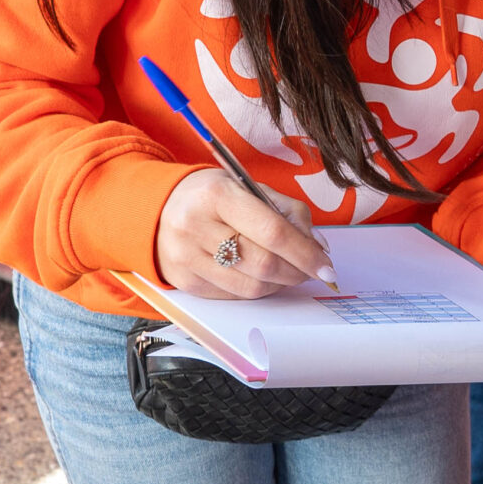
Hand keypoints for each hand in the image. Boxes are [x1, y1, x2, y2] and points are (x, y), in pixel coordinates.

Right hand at [153, 168, 334, 297]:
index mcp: (217, 195)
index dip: (306, 253)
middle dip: (297, 271)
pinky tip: (262, 275)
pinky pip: (234, 295)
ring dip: (280, 283)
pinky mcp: (184, 281)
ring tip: (288, 271)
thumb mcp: (249, 188)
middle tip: (311, 269)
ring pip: (251, 286)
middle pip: (263, 263)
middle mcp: (195, 226)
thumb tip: (318, 246)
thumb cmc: (211, 196)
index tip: (326, 265)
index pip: (273, 232)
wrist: (156, 207)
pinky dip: (258, 289)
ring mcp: (186, 257)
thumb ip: (288, 212)